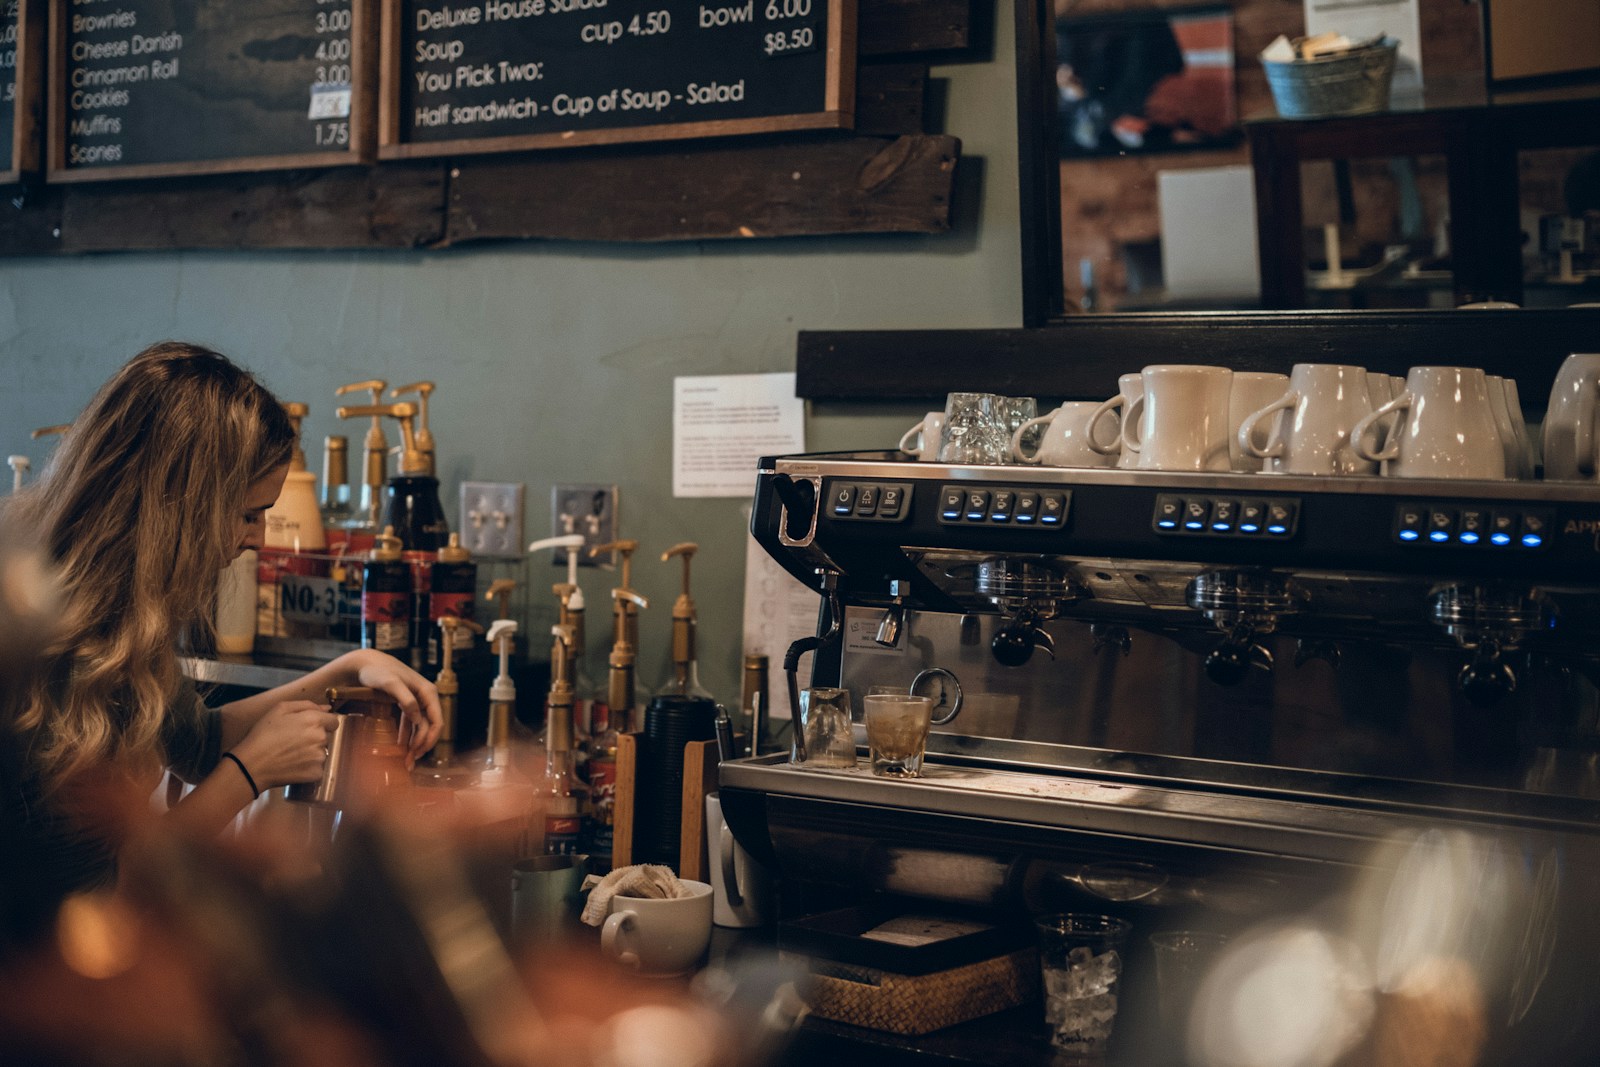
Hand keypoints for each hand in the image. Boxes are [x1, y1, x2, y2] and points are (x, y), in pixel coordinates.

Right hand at [231, 701, 339, 788]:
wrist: (252, 764)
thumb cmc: (263, 734)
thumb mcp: (279, 709)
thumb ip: (307, 705)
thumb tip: (327, 708)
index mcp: (314, 720)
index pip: (333, 721)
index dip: (322, 723)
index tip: (308, 728)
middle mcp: (321, 738)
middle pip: (325, 737)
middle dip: (313, 737)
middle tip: (293, 742)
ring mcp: (320, 757)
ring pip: (321, 752)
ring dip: (311, 753)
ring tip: (291, 755)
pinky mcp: (316, 773)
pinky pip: (317, 768)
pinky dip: (308, 767)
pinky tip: (293, 766)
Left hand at [341, 649, 442, 765]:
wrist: (366, 664)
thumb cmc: (378, 671)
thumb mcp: (391, 683)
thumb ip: (406, 699)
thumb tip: (418, 718)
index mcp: (428, 692)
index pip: (437, 721)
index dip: (430, 739)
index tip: (417, 752)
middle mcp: (426, 697)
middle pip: (431, 727)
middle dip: (422, 745)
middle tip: (410, 761)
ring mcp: (417, 701)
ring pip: (421, 727)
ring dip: (416, 744)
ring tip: (406, 759)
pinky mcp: (407, 704)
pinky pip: (412, 724)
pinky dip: (408, 736)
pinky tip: (401, 747)